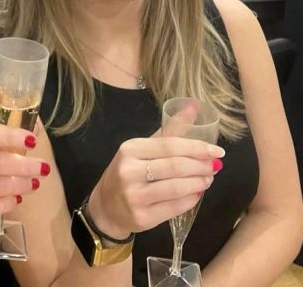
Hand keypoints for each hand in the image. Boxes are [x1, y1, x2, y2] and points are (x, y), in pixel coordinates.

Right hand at [88, 135, 224, 239]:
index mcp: (130, 149)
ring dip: (199, 183)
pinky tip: (197, 194)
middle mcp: (130, 170)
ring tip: (207, 179)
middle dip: (200, 166)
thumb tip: (195, 106)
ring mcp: (135, 195)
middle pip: (175, 166)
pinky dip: (191, 199)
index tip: (218, 151)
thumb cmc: (128, 172)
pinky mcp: (143, 217)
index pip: (169, 145)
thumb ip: (169, 130)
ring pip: (177, 187)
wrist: (106, 206)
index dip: (196, 148)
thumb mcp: (142, 149)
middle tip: (214, 166)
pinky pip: (175, 207)